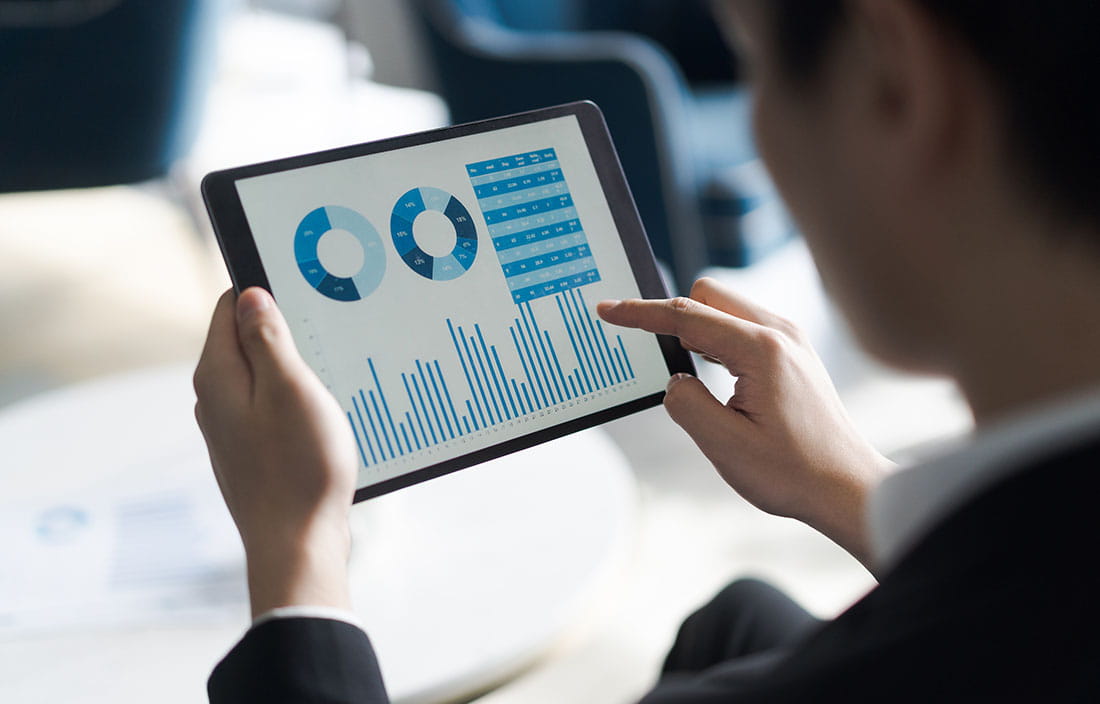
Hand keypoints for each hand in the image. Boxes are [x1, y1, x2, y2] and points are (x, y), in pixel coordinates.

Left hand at [194, 288, 358, 616]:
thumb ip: (266, 338)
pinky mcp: (252, 454)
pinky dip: (298, 404)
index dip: (266, 289)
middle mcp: (215, 400)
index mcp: (218, 376)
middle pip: (247, 341)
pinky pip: (273, 411)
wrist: (297, 546)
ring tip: (335, 378)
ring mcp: (232, 430)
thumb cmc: (299, 468)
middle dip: (287, 331)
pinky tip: (328, 418)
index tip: (306, 289)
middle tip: (330, 335)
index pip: (229, 306)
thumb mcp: (291, 388)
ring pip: (264, 378)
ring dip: (297, 371)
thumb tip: (250, 295)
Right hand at [598, 278, 891, 566]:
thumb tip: (674, 380)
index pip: (686, 315)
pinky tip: (713, 376)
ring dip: (696, 331)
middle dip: (672, 316)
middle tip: (652, 354)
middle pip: (706, 295)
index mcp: (761, 350)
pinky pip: (742, 328)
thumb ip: (686, 404)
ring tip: (686, 374)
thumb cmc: (795, 472)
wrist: (848, 488)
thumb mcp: (726, 446)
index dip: (640, 314)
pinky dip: (717, 342)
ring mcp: (789, 340)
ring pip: (725, 309)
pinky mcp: (791, 353)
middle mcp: (779, 334)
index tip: (608, 310)